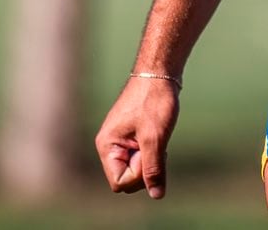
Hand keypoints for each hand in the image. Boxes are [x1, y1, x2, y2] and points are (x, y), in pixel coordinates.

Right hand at [94, 74, 179, 197]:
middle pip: (126, 178)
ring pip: (136, 168)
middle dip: (144, 168)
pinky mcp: (132, 136)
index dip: (138, 175)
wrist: (159, 72)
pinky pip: (141, 156)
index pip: (119, 182)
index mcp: (107, 146)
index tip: (149, 152)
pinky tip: (160, 138)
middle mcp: (110, 146)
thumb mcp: (155, 138)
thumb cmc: (154, 101)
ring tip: (159, 139)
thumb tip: (156, 195)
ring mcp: (121, 141)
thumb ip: (153, 168)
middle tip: (156, 145)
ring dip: (151, 160)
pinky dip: (153, 152)